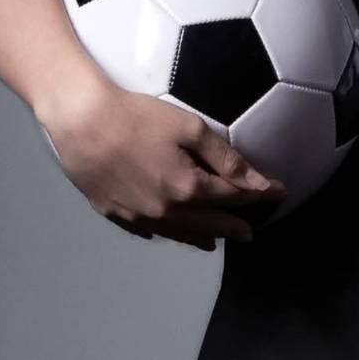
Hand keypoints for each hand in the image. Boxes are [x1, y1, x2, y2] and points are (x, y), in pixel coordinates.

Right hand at [35, 82, 285, 249]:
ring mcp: (137, 215)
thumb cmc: (135, 117)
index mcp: (186, 189)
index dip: (259, 194)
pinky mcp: (113, 211)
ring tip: (216, 242)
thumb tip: (257, 182)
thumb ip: (225, 157)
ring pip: (178, 233)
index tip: (277, 192)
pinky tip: (168, 231)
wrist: (81, 121)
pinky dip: (165, 232)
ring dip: (202, 236)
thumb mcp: (189, 128)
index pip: (233, 196)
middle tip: (250, 233)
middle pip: (209, 223)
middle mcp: (164, 210)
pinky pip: (146, 230)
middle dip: (234, 226)